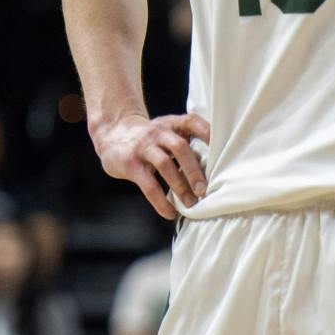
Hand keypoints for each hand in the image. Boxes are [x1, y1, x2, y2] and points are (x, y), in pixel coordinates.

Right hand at [88, 112, 210, 218]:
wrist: (112, 133)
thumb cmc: (148, 139)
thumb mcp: (166, 132)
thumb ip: (185, 145)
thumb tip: (211, 172)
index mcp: (171, 124)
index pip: (192, 122)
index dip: (207, 133)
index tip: (222, 149)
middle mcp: (158, 132)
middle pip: (180, 147)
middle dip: (195, 171)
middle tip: (205, 191)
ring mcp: (143, 147)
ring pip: (165, 165)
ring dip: (180, 186)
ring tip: (191, 203)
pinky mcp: (131, 164)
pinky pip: (148, 185)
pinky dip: (160, 201)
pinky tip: (170, 212)